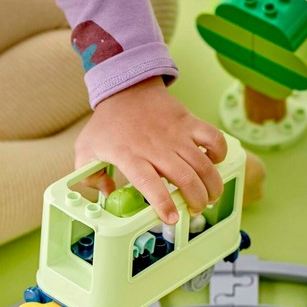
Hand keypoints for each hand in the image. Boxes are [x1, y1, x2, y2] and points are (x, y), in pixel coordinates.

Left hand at [74, 77, 227, 223]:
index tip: (171, 218)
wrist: (126, 89)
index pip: (149, 183)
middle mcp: (156, 147)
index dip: (163, 203)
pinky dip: (220, 153)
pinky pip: (214, 138)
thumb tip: (107, 195)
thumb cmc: (107, 123)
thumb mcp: (86, 150)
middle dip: (196, 200)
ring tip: (210, 197)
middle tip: (195, 210)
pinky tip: (214, 164)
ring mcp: (176, 134)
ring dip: (212, 185)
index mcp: (130, 156)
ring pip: (203, 164)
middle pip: (185, 178)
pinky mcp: (189, 122)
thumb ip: (89, 177)